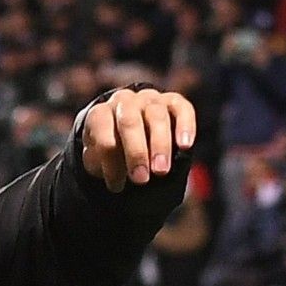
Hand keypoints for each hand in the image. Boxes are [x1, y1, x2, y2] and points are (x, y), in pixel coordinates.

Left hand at [81, 87, 196, 191]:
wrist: (129, 131)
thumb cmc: (113, 150)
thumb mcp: (100, 160)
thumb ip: (103, 164)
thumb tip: (115, 177)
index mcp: (100, 114)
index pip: (102, 133)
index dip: (109, 161)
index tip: (116, 186)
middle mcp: (124, 102)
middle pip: (129, 122)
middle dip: (136, 152)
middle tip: (140, 179)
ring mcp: (149, 99)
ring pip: (156, 116)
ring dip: (160, 145)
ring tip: (161, 171)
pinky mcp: (173, 101)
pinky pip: (182, 108)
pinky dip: (185, 126)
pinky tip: (185, 146)